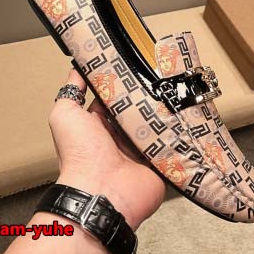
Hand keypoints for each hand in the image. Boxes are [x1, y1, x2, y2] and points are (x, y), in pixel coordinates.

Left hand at [48, 69, 165, 229]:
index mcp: (100, 123)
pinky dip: (178, 130)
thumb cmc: (79, 154)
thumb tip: (77, 68)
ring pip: (157, 121)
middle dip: (148, 93)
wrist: (103, 192)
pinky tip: (187, 113)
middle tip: (163, 71)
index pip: (115, 96)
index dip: (123, 80)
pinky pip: (172, 141)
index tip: (135, 60)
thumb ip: (71, 92)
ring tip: (179, 88)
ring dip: (165, 110)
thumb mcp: (65, 115)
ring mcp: (142, 148)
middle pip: (139, 107)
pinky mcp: (159, 159)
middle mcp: (121, 135)